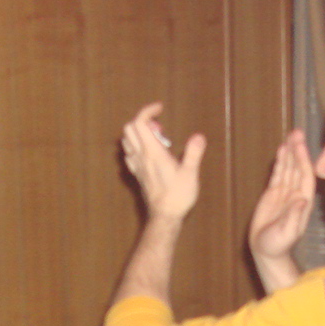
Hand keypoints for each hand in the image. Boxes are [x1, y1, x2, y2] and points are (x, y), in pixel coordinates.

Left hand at [120, 102, 206, 221]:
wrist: (164, 217)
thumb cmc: (177, 197)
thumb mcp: (190, 173)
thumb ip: (193, 153)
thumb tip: (198, 137)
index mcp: (152, 153)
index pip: (140, 123)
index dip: (148, 111)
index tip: (160, 108)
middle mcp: (140, 157)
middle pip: (129, 129)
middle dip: (143, 121)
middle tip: (160, 128)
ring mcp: (136, 167)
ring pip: (126, 141)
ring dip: (137, 133)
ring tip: (156, 139)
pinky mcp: (137, 175)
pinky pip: (128, 155)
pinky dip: (135, 147)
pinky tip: (148, 152)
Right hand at [248, 130, 314, 266]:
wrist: (266, 250)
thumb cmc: (278, 244)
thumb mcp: (287, 232)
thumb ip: (294, 216)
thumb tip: (301, 199)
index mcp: (302, 202)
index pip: (305, 176)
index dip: (303, 161)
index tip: (301, 146)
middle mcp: (295, 194)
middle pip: (298, 168)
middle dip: (298, 150)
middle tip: (296, 133)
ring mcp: (284, 193)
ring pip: (288, 168)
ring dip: (290, 152)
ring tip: (290, 135)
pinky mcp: (273, 194)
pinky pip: (278, 174)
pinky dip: (280, 162)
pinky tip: (281, 150)